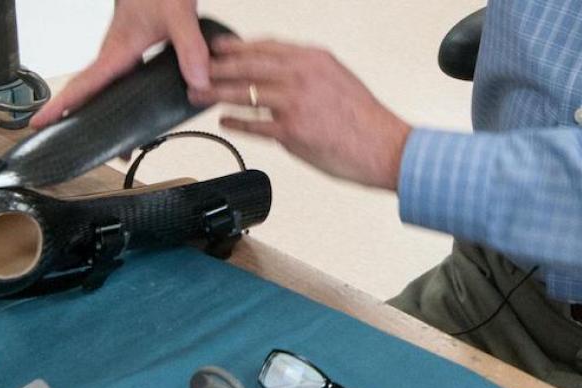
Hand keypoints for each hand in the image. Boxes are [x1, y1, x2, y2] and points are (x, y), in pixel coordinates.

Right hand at [31, 0, 209, 128]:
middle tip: (59, 135)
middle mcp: (115, 50)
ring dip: (94, 104)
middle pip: (87, 88)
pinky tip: (127, 100)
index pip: (83, 83)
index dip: (60, 104)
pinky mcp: (132, 43)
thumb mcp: (178, 14)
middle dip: (71, 113)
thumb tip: (196, 81)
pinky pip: (118, 74)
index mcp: (118, 48)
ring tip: (100, 131)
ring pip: (102, 82)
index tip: (41, 120)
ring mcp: (122, 47)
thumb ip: (189, 48)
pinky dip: (115, 91)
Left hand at [196, 39, 412, 190]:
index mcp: (313, 59)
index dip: (238, 46)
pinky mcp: (291, 131)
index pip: (266, 46)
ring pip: (244, 93)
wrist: (385, 146)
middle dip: (217, 66)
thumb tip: (281, 74)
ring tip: (199, 94)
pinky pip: (253, 124)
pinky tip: (223, 121)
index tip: (220, 47)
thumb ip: (309, 73)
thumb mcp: (338, 79)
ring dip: (216, 94)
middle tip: (197, 69)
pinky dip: (234, 122)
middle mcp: (302, 75)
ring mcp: (294, 102)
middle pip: (247, 65)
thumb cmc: (365, 119)